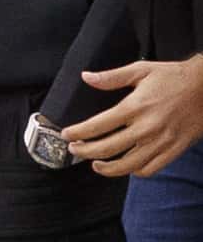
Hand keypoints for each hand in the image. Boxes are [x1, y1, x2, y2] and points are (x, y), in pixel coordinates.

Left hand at [65, 55, 202, 176]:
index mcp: (135, 106)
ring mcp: (161, 141)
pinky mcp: (174, 150)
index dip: (77, 133)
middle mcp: (146, 127)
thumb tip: (86, 77)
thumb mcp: (142, 70)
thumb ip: (112, 77)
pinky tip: (124, 166)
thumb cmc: (174, 77)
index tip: (66, 134)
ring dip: (105, 168)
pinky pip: (149, 169)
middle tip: (74, 149)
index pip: (97, 126)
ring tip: (94, 164)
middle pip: (106, 149)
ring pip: (126, 166)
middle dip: (84, 152)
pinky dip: (133, 171)